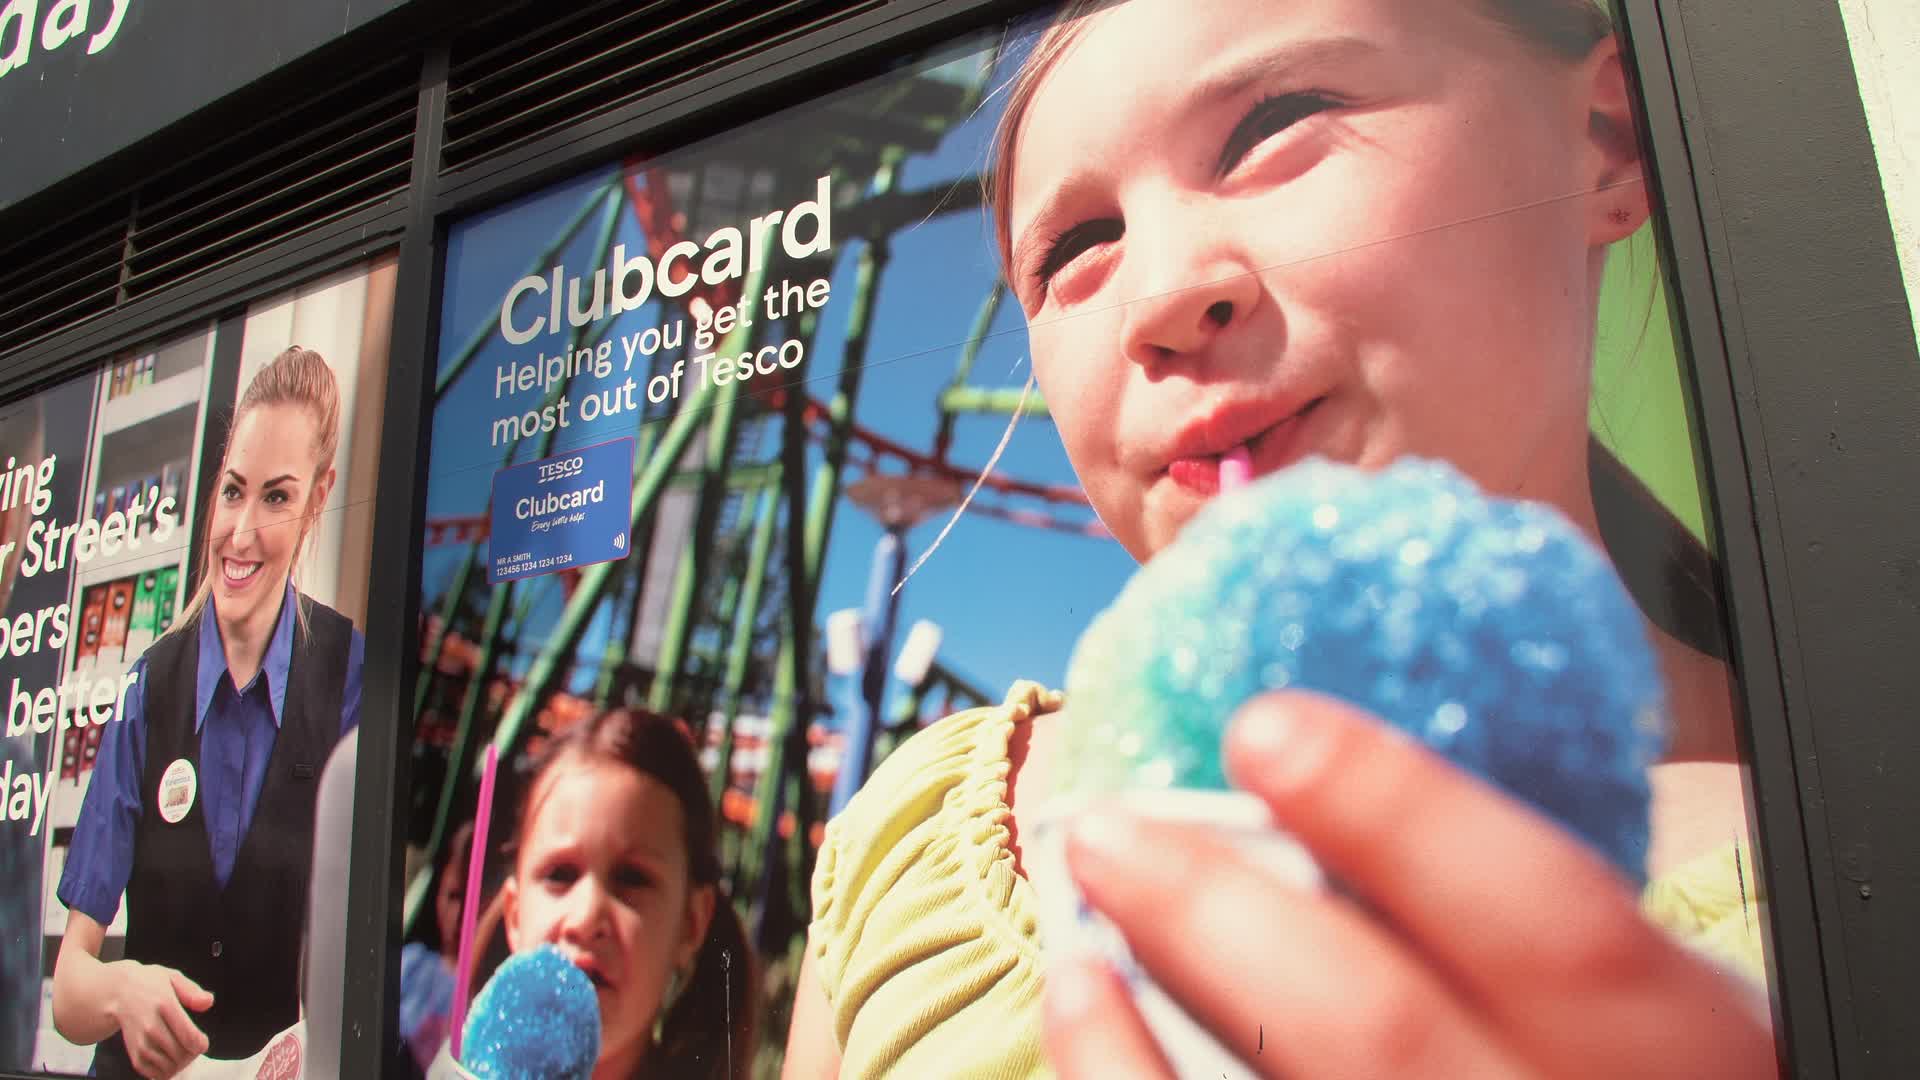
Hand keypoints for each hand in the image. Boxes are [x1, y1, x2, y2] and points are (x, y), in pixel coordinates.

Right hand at [108, 961, 213, 1078]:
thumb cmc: (149, 985)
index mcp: (164, 1005)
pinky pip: (152, 1073)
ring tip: (181, 1052)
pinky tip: (168, 1060)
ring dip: (179, 1064)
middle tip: (191, 1045)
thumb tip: (208, 1002)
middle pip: (180, 1054)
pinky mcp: (133, 1052)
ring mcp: (140, 1041)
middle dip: (192, 1054)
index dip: (201, 1044)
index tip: (201, 1039)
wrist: (117, 992)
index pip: (189, 1037)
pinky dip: (164, 1072)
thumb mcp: (172, 978)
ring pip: (167, 1066)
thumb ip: (193, 991)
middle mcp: (150, 1026)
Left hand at [1043, 691, 1776, 1078]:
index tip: (1265, 725)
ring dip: (1154, 988)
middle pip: (1377, 1027)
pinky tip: (1079, 995)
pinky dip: (1119, 1073)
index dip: (1400, 817)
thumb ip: (1533, 913)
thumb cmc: (1598, 1055)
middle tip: (1110, 824)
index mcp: (1679, 1045)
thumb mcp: (1642, 997)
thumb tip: (1343, 764)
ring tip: (1087, 880)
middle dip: (1221, 911)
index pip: (1550, 926)